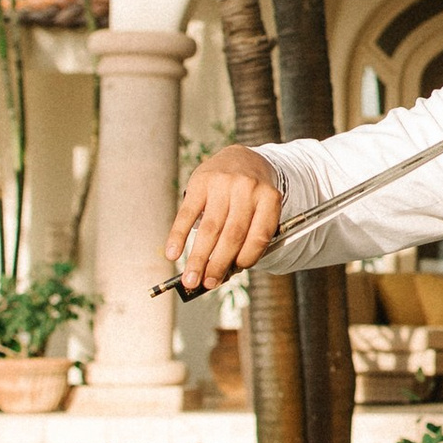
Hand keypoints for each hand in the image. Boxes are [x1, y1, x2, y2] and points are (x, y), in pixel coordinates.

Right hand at [166, 142, 279, 293]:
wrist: (242, 158)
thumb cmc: (252, 195)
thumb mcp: (261, 209)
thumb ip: (249, 236)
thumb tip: (224, 272)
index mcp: (269, 198)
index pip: (259, 235)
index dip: (247, 257)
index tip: (234, 272)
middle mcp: (247, 189)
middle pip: (232, 235)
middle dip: (218, 264)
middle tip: (206, 284)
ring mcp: (223, 184)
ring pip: (210, 228)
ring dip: (198, 257)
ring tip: (190, 278)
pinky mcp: (200, 181)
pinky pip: (187, 213)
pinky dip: (178, 236)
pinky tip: (173, 253)